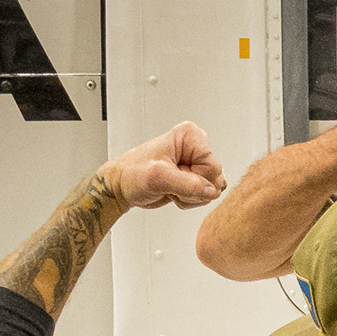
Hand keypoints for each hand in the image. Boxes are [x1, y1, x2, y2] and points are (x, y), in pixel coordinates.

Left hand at [105, 122, 224, 209]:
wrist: (121, 185)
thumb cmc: (132, 174)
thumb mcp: (158, 178)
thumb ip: (188, 184)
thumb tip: (211, 191)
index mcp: (190, 136)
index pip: (213, 167)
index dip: (196, 179)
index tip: (175, 176)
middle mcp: (196, 147)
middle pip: (215, 179)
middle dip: (193, 189)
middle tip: (171, 183)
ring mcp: (195, 162)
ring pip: (211, 189)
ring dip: (190, 195)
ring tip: (169, 186)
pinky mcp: (193, 176)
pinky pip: (204, 195)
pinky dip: (188, 198)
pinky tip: (172, 190)